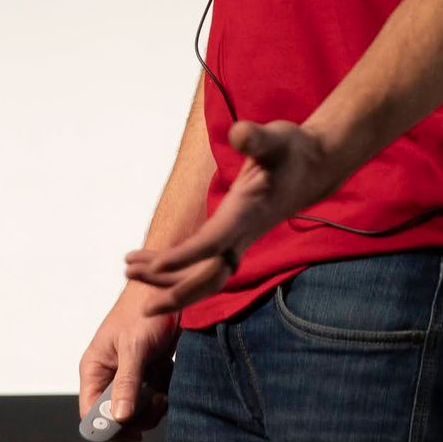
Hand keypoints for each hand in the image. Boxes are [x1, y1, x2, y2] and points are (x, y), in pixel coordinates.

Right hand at [78, 281, 179, 439]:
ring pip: (135, 413)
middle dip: (136, 419)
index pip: (90, 415)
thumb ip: (126, 383)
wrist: (168, 289)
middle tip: (156, 404)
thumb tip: (118, 419)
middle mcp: (108, 376)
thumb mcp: (134, 348)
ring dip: (152, 410)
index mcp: (94, 370)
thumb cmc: (143, 311)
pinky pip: (153, 400)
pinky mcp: (148, 373)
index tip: (133, 429)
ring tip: (164, 393)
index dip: (107, 428)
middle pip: (114, 419)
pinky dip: (163, 397)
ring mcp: (128, 376)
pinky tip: (169, 381)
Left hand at [122, 119, 344, 317]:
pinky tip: (151, 264)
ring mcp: (240, 240)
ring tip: (129, 272)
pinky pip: (204, 264)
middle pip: (210, 276)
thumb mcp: (275, 138)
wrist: (313, 168)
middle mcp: (244, 234)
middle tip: (142, 309)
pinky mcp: (235, 238)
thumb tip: (240, 133)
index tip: (154, 267)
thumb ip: (257, 138)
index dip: (185, 256)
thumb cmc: (292, 151)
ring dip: (169, 281)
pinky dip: (178, 268)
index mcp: (248, 212)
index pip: (214, 243)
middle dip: (177, 293)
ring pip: (204, 275)